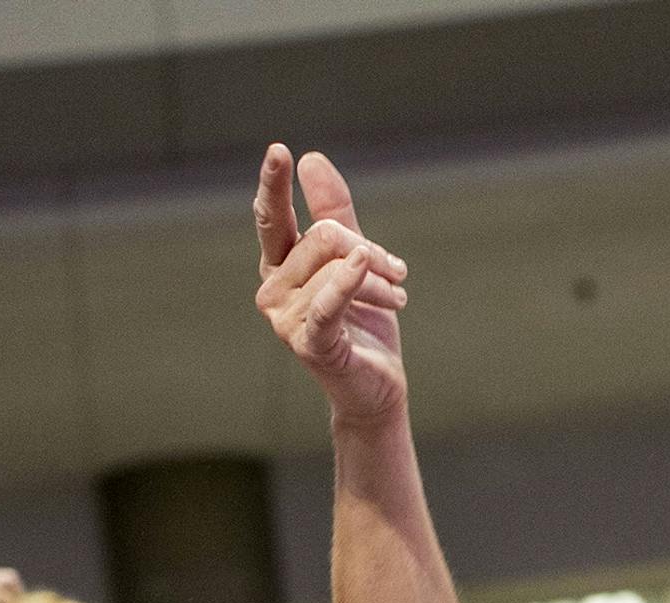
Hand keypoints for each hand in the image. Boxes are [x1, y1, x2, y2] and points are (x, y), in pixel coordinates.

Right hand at [253, 145, 410, 425]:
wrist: (377, 385)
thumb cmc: (363, 324)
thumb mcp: (355, 260)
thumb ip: (334, 212)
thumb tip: (310, 158)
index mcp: (280, 266)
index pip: (271, 217)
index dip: (273, 184)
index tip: (280, 150)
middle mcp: (273, 289)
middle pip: (323, 236)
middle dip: (369, 248)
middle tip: (397, 271)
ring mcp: (286, 319)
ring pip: (339, 266)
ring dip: (382, 280)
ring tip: (397, 298)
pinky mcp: (310, 344)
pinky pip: (329, 304)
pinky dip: (348, 283)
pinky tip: (364, 264)